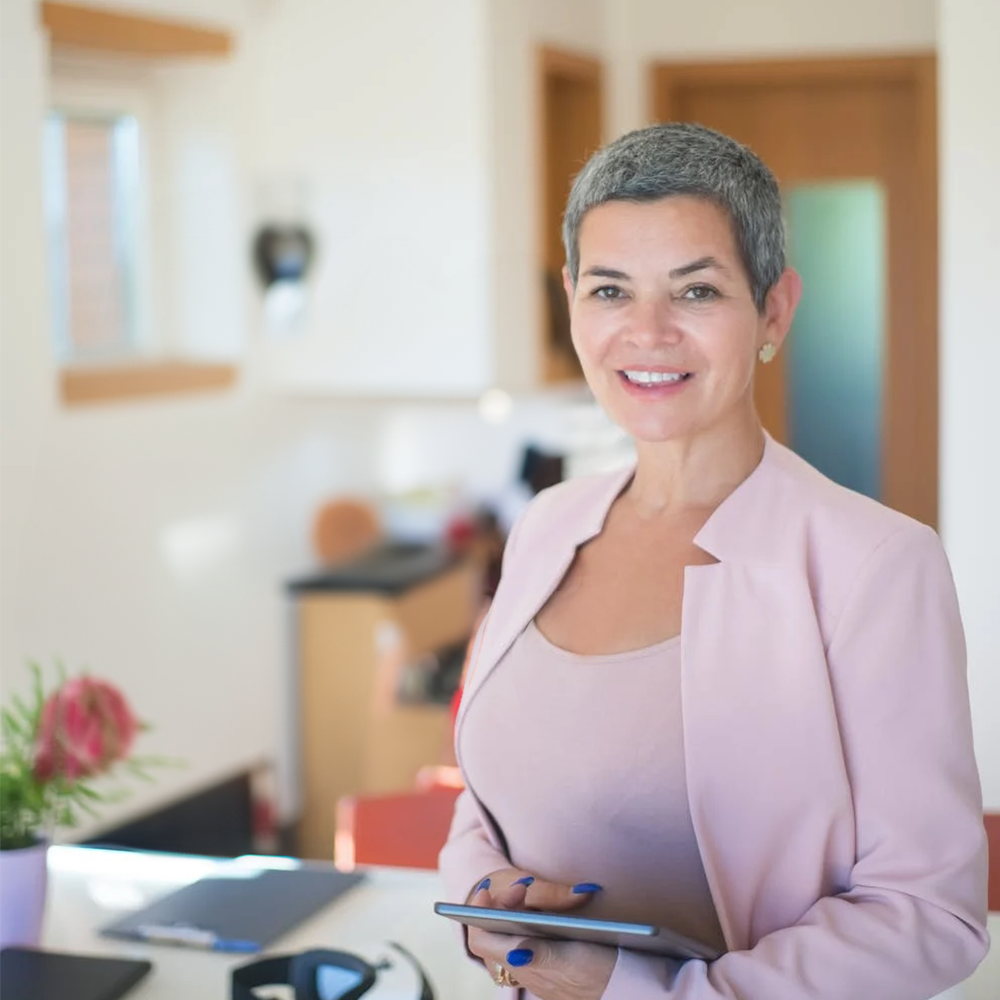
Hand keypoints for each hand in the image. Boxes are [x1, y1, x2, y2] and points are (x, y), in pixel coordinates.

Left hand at [466, 870, 615, 998]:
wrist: (623, 991)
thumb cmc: (599, 974)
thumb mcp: (573, 959)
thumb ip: (541, 953)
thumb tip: (513, 951)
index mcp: (523, 963)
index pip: (481, 939)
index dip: (478, 914)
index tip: (487, 890)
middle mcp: (523, 969)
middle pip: (493, 935)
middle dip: (502, 906)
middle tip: (521, 886)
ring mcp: (535, 969)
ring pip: (509, 938)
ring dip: (515, 914)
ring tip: (528, 895)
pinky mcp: (549, 967)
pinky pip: (526, 943)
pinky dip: (528, 925)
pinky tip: (544, 915)